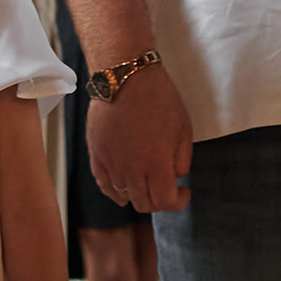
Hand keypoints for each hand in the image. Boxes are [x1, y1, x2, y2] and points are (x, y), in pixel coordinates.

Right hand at [87, 61, 195, 218]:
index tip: (184, 191)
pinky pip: (104, 185)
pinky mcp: (96, 155)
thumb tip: (175, 177)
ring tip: (147, 181)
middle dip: (160, 200)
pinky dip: (116, 191)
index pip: (165, 201)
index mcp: (156, 163)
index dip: (179, 201)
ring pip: (124, 197)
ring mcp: (111, 163)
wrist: (124, 77)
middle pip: (144, 204)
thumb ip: (182, 160)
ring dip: (139, 194)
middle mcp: (131, 169)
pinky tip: (125, 186)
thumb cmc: (158, 97)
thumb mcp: (184, 128)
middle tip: (167, 187)